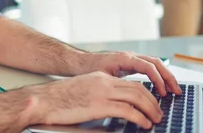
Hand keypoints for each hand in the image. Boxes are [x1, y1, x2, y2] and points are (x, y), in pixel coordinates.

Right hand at [30, 71, 162, 128]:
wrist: (43, 100)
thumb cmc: (59, 100)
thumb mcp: (83, 91)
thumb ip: (99, 95)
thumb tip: (113, 108)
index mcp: (101, 78)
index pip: (130, 83)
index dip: (146, 93)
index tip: (152, 103)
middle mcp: (104, 82)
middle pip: (138, 88)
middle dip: (152, 101)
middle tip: (159, 113)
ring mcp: (102, 92)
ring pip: (137, 97)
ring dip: (150, 109)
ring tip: (155, 120)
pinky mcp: (99, 105)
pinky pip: (127, 110)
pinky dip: (140, 118)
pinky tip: (144, 124)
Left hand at [79, 51, 180, 96]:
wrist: (80, 62)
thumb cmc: (89, 69)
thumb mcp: (103, 77)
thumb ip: (117, 83)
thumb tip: (130, 94)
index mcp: (125, 58)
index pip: (148, 67)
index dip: (158, 80)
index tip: (163, 93)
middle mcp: (130, 56)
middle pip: (156, 63)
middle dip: (168, 77)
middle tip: (177, 91)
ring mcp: (131, 59)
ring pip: (154, 64)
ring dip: (165, 76)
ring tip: (173, 90)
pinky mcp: (130, 64)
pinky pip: (149, 67)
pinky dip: (158, 76)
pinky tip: (161, 87)